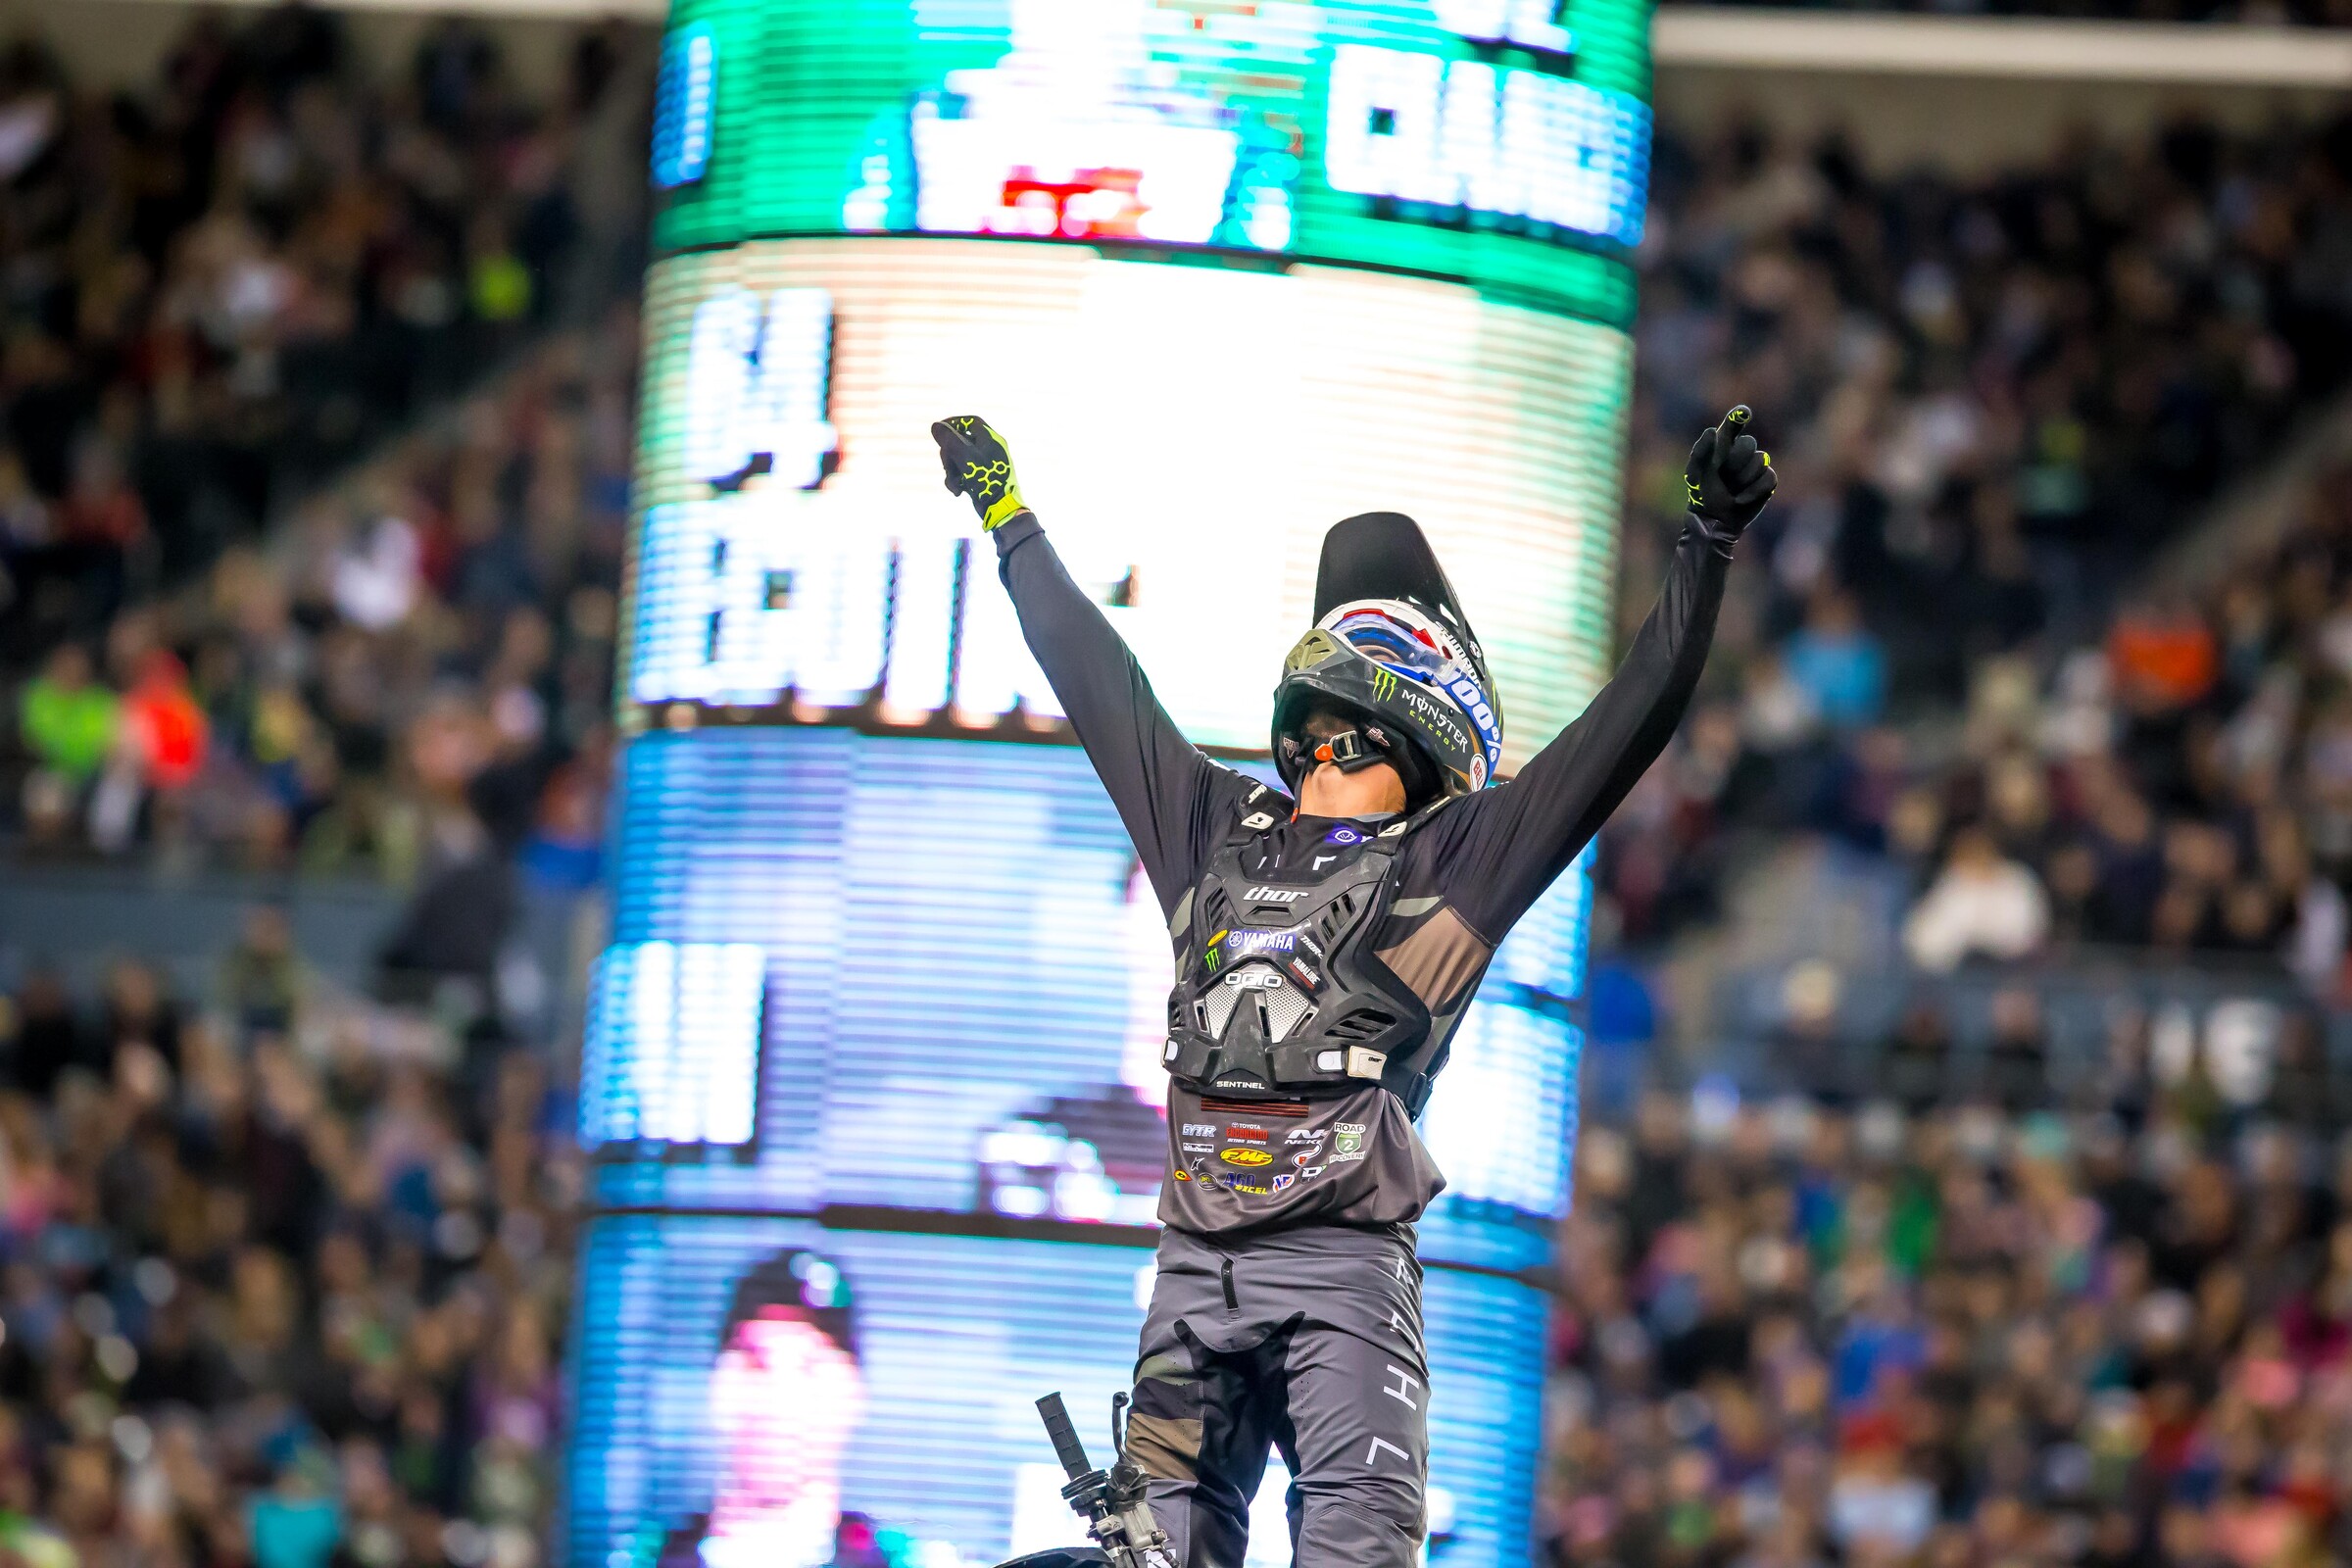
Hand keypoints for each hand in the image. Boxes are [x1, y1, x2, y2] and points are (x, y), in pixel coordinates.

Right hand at [931, 415, 1028, 529]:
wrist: (1000, 508)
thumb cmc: (987, 480)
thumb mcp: (965, 457)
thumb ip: (950, 440)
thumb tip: (936, 426)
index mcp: (990, 439)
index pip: (971, 422)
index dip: (954, 423)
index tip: (939, 429)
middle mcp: (988, 449)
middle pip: (960, 441)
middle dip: (949, 454)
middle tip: (946, 465)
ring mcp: (984, 464)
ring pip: (959, 459)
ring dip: (951, 471)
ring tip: (953, 483)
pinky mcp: (980, 477)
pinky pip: (962, 472)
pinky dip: (957, 480)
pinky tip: (957, 491)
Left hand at [1684, 405, 1775, 537]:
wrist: (1714, 519)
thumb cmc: (1701, 493)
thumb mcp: (1695, 472)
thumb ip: (1701, 450)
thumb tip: (1711, 431)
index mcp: (1723, 445)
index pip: (1733, 425)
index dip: (1739, 416)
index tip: (1743, 413)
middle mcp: (1742, 451)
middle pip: (1749, 444)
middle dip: (1735, 462)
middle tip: (1722, 477)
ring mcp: (1756, 465)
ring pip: (1760, 461)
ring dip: (1743, 479)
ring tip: (1730, 490)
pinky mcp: (1767, 481)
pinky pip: (1768, 477)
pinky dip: (1753, 491)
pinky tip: (1740, 499)